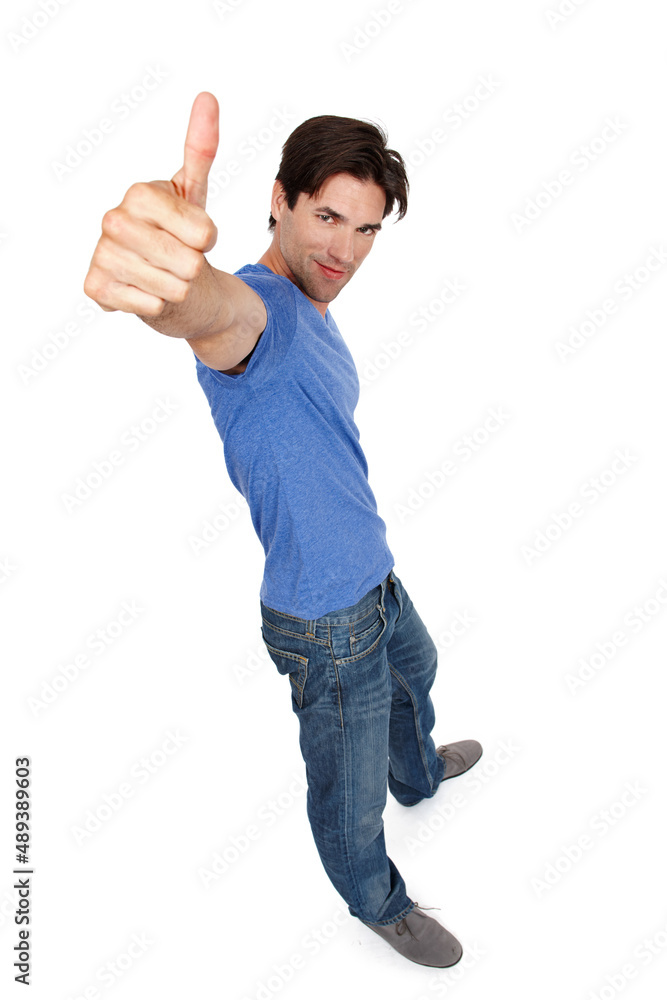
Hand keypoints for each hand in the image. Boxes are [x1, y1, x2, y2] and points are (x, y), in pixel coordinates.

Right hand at [83, 92, 219, 315]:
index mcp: (139, 193)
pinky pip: (152, 306)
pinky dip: (158, 305)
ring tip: (164, 275)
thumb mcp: (193, 192)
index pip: (203, 233)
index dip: (208, 240)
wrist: (157, 274)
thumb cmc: (177, 232)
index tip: (195, 234)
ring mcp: (102, 254)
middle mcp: (113, 220)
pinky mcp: (97, 288)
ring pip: (173, 288)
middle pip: (189, 263)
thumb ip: (201, 148)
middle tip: (179, 259)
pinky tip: (147, 290)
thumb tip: (207, 97)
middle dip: (194, 268)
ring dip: (178, 288)